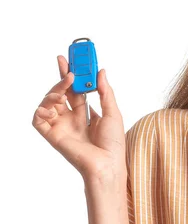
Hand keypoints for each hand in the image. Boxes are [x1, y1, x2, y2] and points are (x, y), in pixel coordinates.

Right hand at [31, 55, 126, 179]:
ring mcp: (61, 126)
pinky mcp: (53, 135)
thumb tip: (101, 71)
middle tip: (65, 65)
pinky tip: (52, 107)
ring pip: (48, 103)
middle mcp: (72, 119)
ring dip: (53, 92)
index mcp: (87, 114)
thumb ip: (105, 91)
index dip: (73, 75)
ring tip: (63, 93)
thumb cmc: (113, 143)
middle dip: (61, 77)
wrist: (107, 163)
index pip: (76, 89)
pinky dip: (41, 110)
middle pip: (61, 93)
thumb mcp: (113, 112)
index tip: (72, 60)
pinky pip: (39, 120)